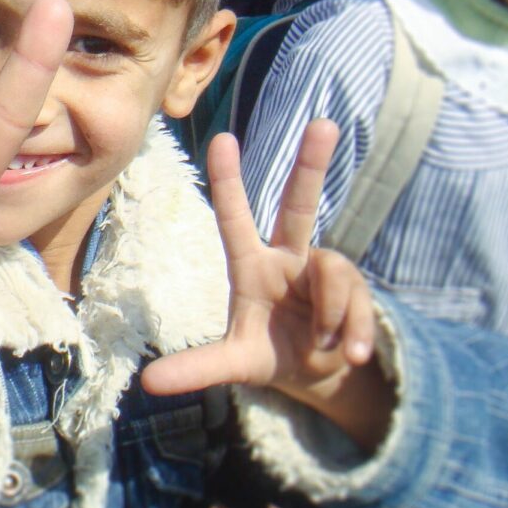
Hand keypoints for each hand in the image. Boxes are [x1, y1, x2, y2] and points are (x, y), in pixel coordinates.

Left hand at [142, 121, 392, 450]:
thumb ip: (196, 369)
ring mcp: (324, 271)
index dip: (229, 179)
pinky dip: (354, 333)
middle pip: (300, 204)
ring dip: (332, 316)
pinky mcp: (356, 290)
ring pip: (334, 272)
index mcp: (252, 266)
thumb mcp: (233, 363)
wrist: (318, 376)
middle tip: (323, 123)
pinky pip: (359, 302)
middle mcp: (289, 258)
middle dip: (312, 163)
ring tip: (325, 347)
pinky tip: (350, 354)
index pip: (236, 216)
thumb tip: (148, 384)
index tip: (221, 138)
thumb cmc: (268, 353)